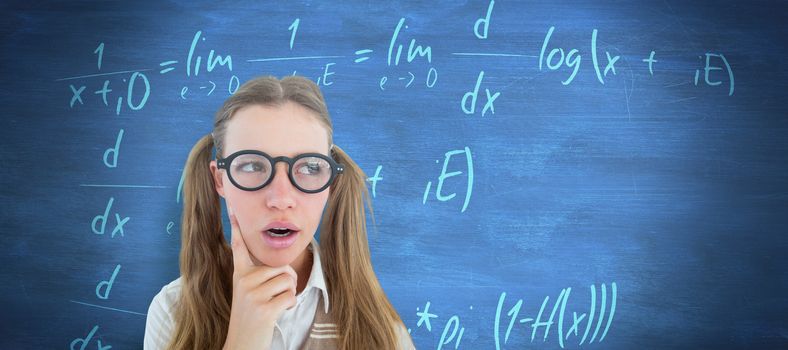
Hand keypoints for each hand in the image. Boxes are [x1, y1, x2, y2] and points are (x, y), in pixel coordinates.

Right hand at [223, 206, 297, 349]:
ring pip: (289, 280)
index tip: (233, 210)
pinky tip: (277, 313)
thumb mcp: (248, 293)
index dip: (237, 229)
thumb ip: (260, 277)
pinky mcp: (264, 309)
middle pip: (282, 267)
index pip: (239, 248)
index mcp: (240, 275)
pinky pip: (291, 296)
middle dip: (288, 281)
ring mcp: (252, 295)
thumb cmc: (251, 317)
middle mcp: (244, 281)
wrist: (241, 345)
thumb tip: (286, 268)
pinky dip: (290, 305)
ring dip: (289, 293)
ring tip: (276, 304)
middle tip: (276, 296)